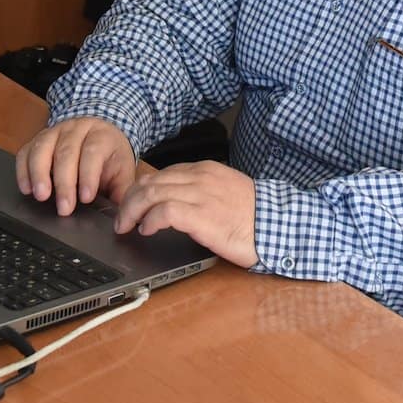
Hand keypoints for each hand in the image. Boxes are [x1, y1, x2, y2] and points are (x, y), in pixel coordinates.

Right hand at [15, 117, 136, 216]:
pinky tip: (26, 188)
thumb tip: (122, 218)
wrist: (99, 134)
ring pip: (43, 148)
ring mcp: (55, 132)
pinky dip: (24, 170)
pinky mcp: (38, 139)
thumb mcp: (122, 172)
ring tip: (41, 196)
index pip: (93, 152)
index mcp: (101, 136)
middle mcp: (77, 129)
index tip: (86, 198)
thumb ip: (121, 192)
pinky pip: (26, 151)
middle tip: (64, 207)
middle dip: (64, 182)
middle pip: (66, 152)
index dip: (88, 175)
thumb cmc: (110, 158)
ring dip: (39, 173)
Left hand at [114, 161, 257, 268]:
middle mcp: (199, 178)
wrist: (280, 225)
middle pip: (149, 182)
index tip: (132, 205)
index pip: (161, 174)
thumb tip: (174, 205)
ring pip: (151, 193)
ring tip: (127, 226)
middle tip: (122, 219)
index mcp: (205, 171)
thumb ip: (201, 193)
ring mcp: (200, 195)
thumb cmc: (256, 216)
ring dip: (132, 211)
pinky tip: (147, 231)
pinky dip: (150, 220)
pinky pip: (164, 212)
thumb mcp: (225, 194)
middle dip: (129, 201)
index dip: (140, 190)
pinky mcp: (202, 216)